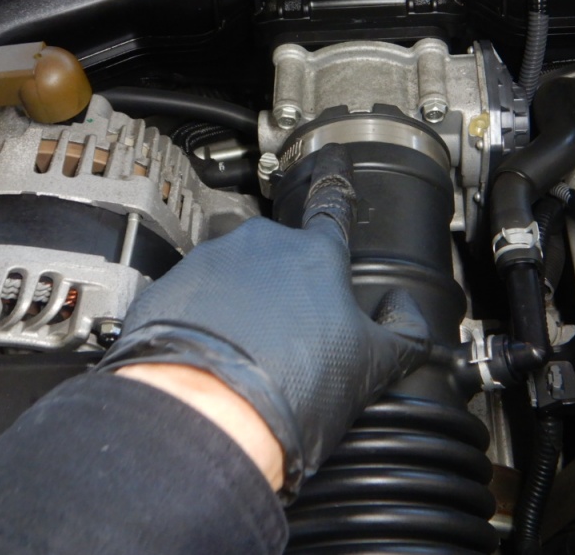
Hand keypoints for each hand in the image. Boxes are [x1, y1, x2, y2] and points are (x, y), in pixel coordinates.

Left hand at [97, 145, 430, 496]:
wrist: (204, 412)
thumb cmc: (290, 386)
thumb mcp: (372, 365)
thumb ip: (404, 333)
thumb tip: (407, 312)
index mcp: (315, 254)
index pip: (332, 204)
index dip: (336, 181)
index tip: (334, 162)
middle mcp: (260, 245)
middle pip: (281, 254)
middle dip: (285, 286)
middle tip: (290, 334)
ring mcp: (209, 262)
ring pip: (235, 276)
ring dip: (242, 304)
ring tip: (249, 354)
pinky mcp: (168, 289)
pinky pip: (193, 297)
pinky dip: (204, 321)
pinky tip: (215, 356)